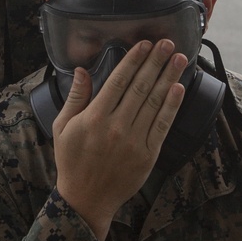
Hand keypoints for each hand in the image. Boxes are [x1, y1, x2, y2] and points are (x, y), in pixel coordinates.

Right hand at [52, 40, 187, 239]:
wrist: (86, 198)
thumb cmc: (71, 160)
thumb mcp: (62, 127)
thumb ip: (75, 97)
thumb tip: (83, 70)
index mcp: (94, 117)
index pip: (118, 81)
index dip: (133, 61)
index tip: (144, 44)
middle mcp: (116, 127)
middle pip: (140, 87)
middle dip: (155, 62)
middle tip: (167, 42)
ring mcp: (134, 141)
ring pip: (154, 103)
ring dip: (168, 77)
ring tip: (178, 58)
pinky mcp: (148, 154)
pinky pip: (162, 125)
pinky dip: (172, 106)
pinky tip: (179, 88)